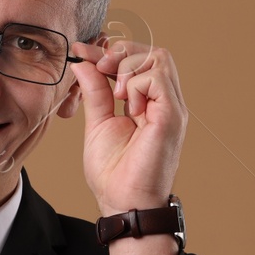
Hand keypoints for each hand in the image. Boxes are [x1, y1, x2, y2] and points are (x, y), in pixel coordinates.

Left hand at [67, 38, 186, 217]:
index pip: (139, 60)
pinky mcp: (171, 117)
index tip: (82, 53)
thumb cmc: (113, 172)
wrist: (122, 202)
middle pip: (153, 52)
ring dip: (128, 68)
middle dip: (121, 52)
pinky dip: (135, 85)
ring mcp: (171, 108)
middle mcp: (164, 102)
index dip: (110, 51)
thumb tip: (83, 63)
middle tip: (99, 68)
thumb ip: (95, 91)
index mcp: (149, 103)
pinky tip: (127, 108)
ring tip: (115, 94)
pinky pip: (157, 79)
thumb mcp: (98, 122)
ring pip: (158, 58)